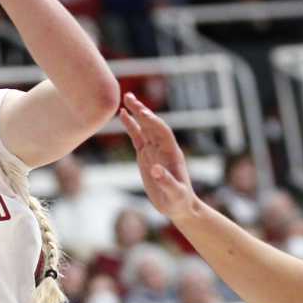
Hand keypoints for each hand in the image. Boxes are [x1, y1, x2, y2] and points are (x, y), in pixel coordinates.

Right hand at [118, 93, 200, 219]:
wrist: (178, 205)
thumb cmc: (179, 201)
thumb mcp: (175, 194)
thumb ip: (166, 182)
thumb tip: (155, 170)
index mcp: (172, 153)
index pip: (163, 133)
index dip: (153, 122)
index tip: (143, 113)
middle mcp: (163, 148)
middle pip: (152, 124)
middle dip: (142, 110)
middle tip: (129, 97)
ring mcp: (154, 150)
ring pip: (144, 127)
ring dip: (136, 112)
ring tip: (126, 98)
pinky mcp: (145, 155)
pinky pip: (137, 137)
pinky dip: (131, 125)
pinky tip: (123, 115)